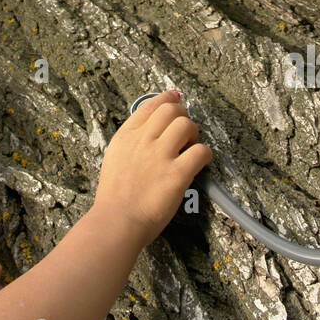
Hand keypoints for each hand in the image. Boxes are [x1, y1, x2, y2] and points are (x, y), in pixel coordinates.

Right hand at [94, 89, 211, 248]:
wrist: (116, 222)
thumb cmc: (114, 199)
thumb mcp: (114, 160)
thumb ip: (130, 144)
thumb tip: (147, 133)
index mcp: (126, 137)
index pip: (149, 105)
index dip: (166, 98)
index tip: (175, 97)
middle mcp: (143, 141)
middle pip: (171, 110)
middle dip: (183, 115)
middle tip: (186, 130)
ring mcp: (160, 156)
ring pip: (186, 124)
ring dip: (194, 133)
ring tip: (191, 148)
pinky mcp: (177, 174)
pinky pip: (201, 151)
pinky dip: (205, 154)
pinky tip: (200, 163)